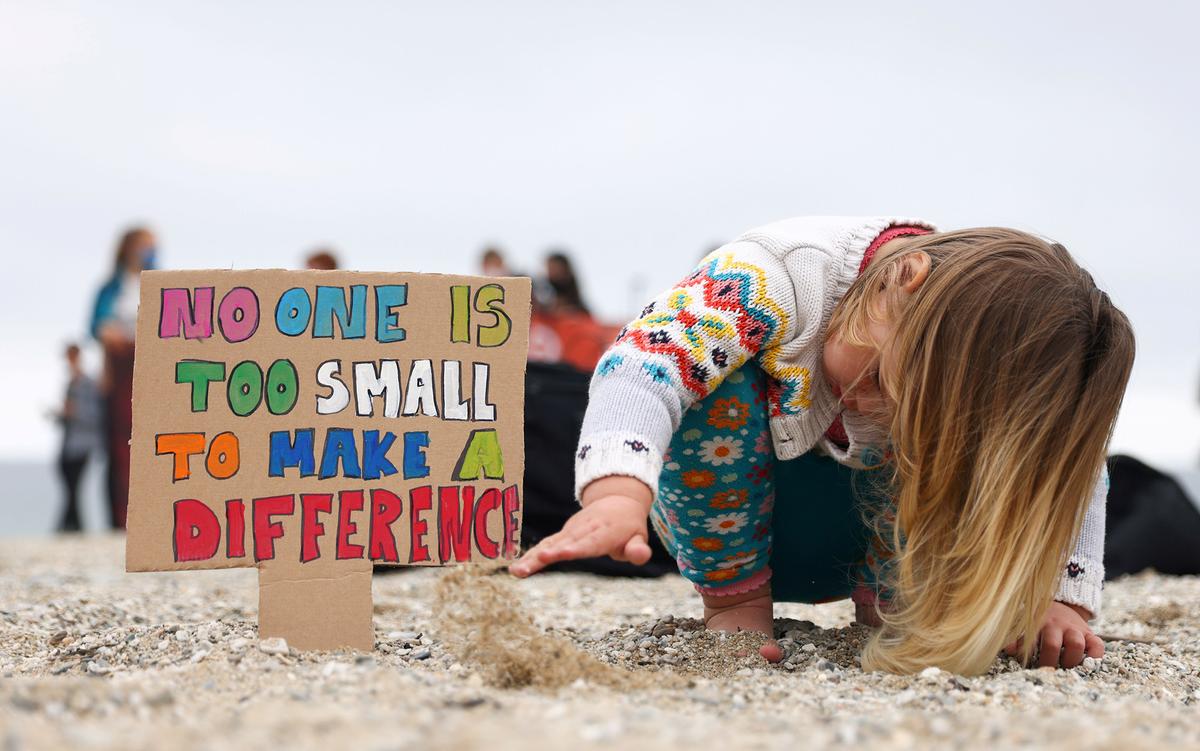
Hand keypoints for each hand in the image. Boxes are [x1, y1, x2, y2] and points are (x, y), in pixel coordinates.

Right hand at [510, 494, 651, 576]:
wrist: (615, 501)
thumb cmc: (628, 526)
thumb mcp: (639, 536)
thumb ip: (638, 549)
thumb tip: (639, 555)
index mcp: (604, 532)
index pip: (589, 542)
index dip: (576, 548)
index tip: (562, 553)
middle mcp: (584, 529)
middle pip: (563, 544)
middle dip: (547, 554)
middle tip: (531, 565)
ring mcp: (571, 530)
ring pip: (550, 544)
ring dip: (533, 557)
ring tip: (517, 572)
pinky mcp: (562, 534)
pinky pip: (545, 545)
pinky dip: (531, 555)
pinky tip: (517, 569)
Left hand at [1005, 601, 1103, 668]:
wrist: (1062, 604)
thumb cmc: (1041, 619)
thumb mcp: (1028, 624)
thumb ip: (1018, 637)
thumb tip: (1008, 650)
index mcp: (1038, 623)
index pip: (1031, 641)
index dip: (1029, 656)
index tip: (1028, 667)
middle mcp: (1057, 625)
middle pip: (1052, 645)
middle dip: (1049, 662)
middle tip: (1047, 672)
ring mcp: (1075, 629)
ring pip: (1076, 644)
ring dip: (1070, 660)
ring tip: (1066, 668)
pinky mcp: (1090, 634)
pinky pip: (1097, 645)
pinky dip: (1095, 657)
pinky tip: (1088, 664)